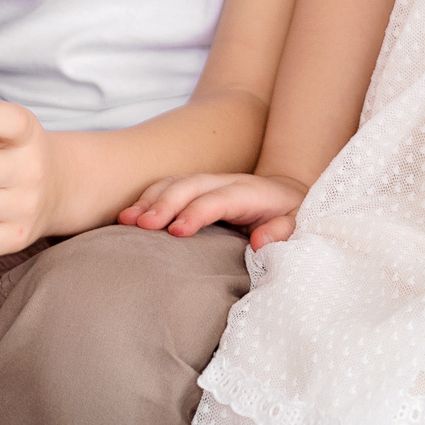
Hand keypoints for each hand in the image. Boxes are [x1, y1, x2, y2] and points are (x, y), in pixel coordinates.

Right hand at [119, 172, 308, 249]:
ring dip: (149, 199)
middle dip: (163, 203)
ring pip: (173, 183)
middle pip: (189, 186)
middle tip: (140, 226)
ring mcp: (208, 182)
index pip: (218, 200)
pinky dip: (147, 198)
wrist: (284, 191)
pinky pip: (168, 187)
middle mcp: (224, 182)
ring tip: (126, 220)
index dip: (195, 213)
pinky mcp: (196, 189)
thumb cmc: (290, 214)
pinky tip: (130, 215)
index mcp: (248, 192)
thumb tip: (260, 242)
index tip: (175, 232)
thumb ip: (282, 231)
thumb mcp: (298, 222)